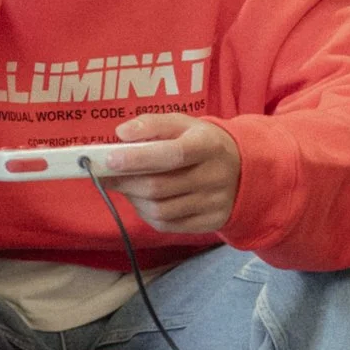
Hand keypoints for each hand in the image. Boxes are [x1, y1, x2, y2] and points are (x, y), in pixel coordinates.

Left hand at [98, 114, 241, 235]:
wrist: (243, 169)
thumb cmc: (201, 143)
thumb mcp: (183, 124)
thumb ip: (152, 124)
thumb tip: (122, 133)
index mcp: (209, 145)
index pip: (172, 154)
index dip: (138, 158)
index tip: (109, 159)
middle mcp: (215, 176)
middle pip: (159, 187)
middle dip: (126, 182)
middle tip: (106, 174)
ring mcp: (214, 203)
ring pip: (160, 210)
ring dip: (133, 199)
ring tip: (128, 185)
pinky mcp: (210, 223)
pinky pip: (167, 225)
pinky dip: (146, 213)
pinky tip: (144, 200)